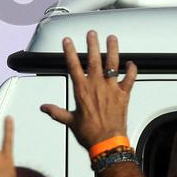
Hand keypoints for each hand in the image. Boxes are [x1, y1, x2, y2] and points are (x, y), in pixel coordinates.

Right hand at [40, 31, 136, 148]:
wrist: (107, 142)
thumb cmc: (89, 133)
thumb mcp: (70, 121)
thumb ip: (57, 112)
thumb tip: (44, 108)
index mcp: (82, 90)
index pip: (73, 66)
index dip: (70, 52)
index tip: (67, 41)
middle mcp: (96, 86)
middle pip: (94, 59)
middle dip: (92, 44)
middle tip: (92, 33)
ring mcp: (111, 89)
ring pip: (112, 64)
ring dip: (112, 50)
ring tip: (112, 38)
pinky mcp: (123, 95)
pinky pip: (129, 79)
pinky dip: (132, 70)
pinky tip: (132, 63)